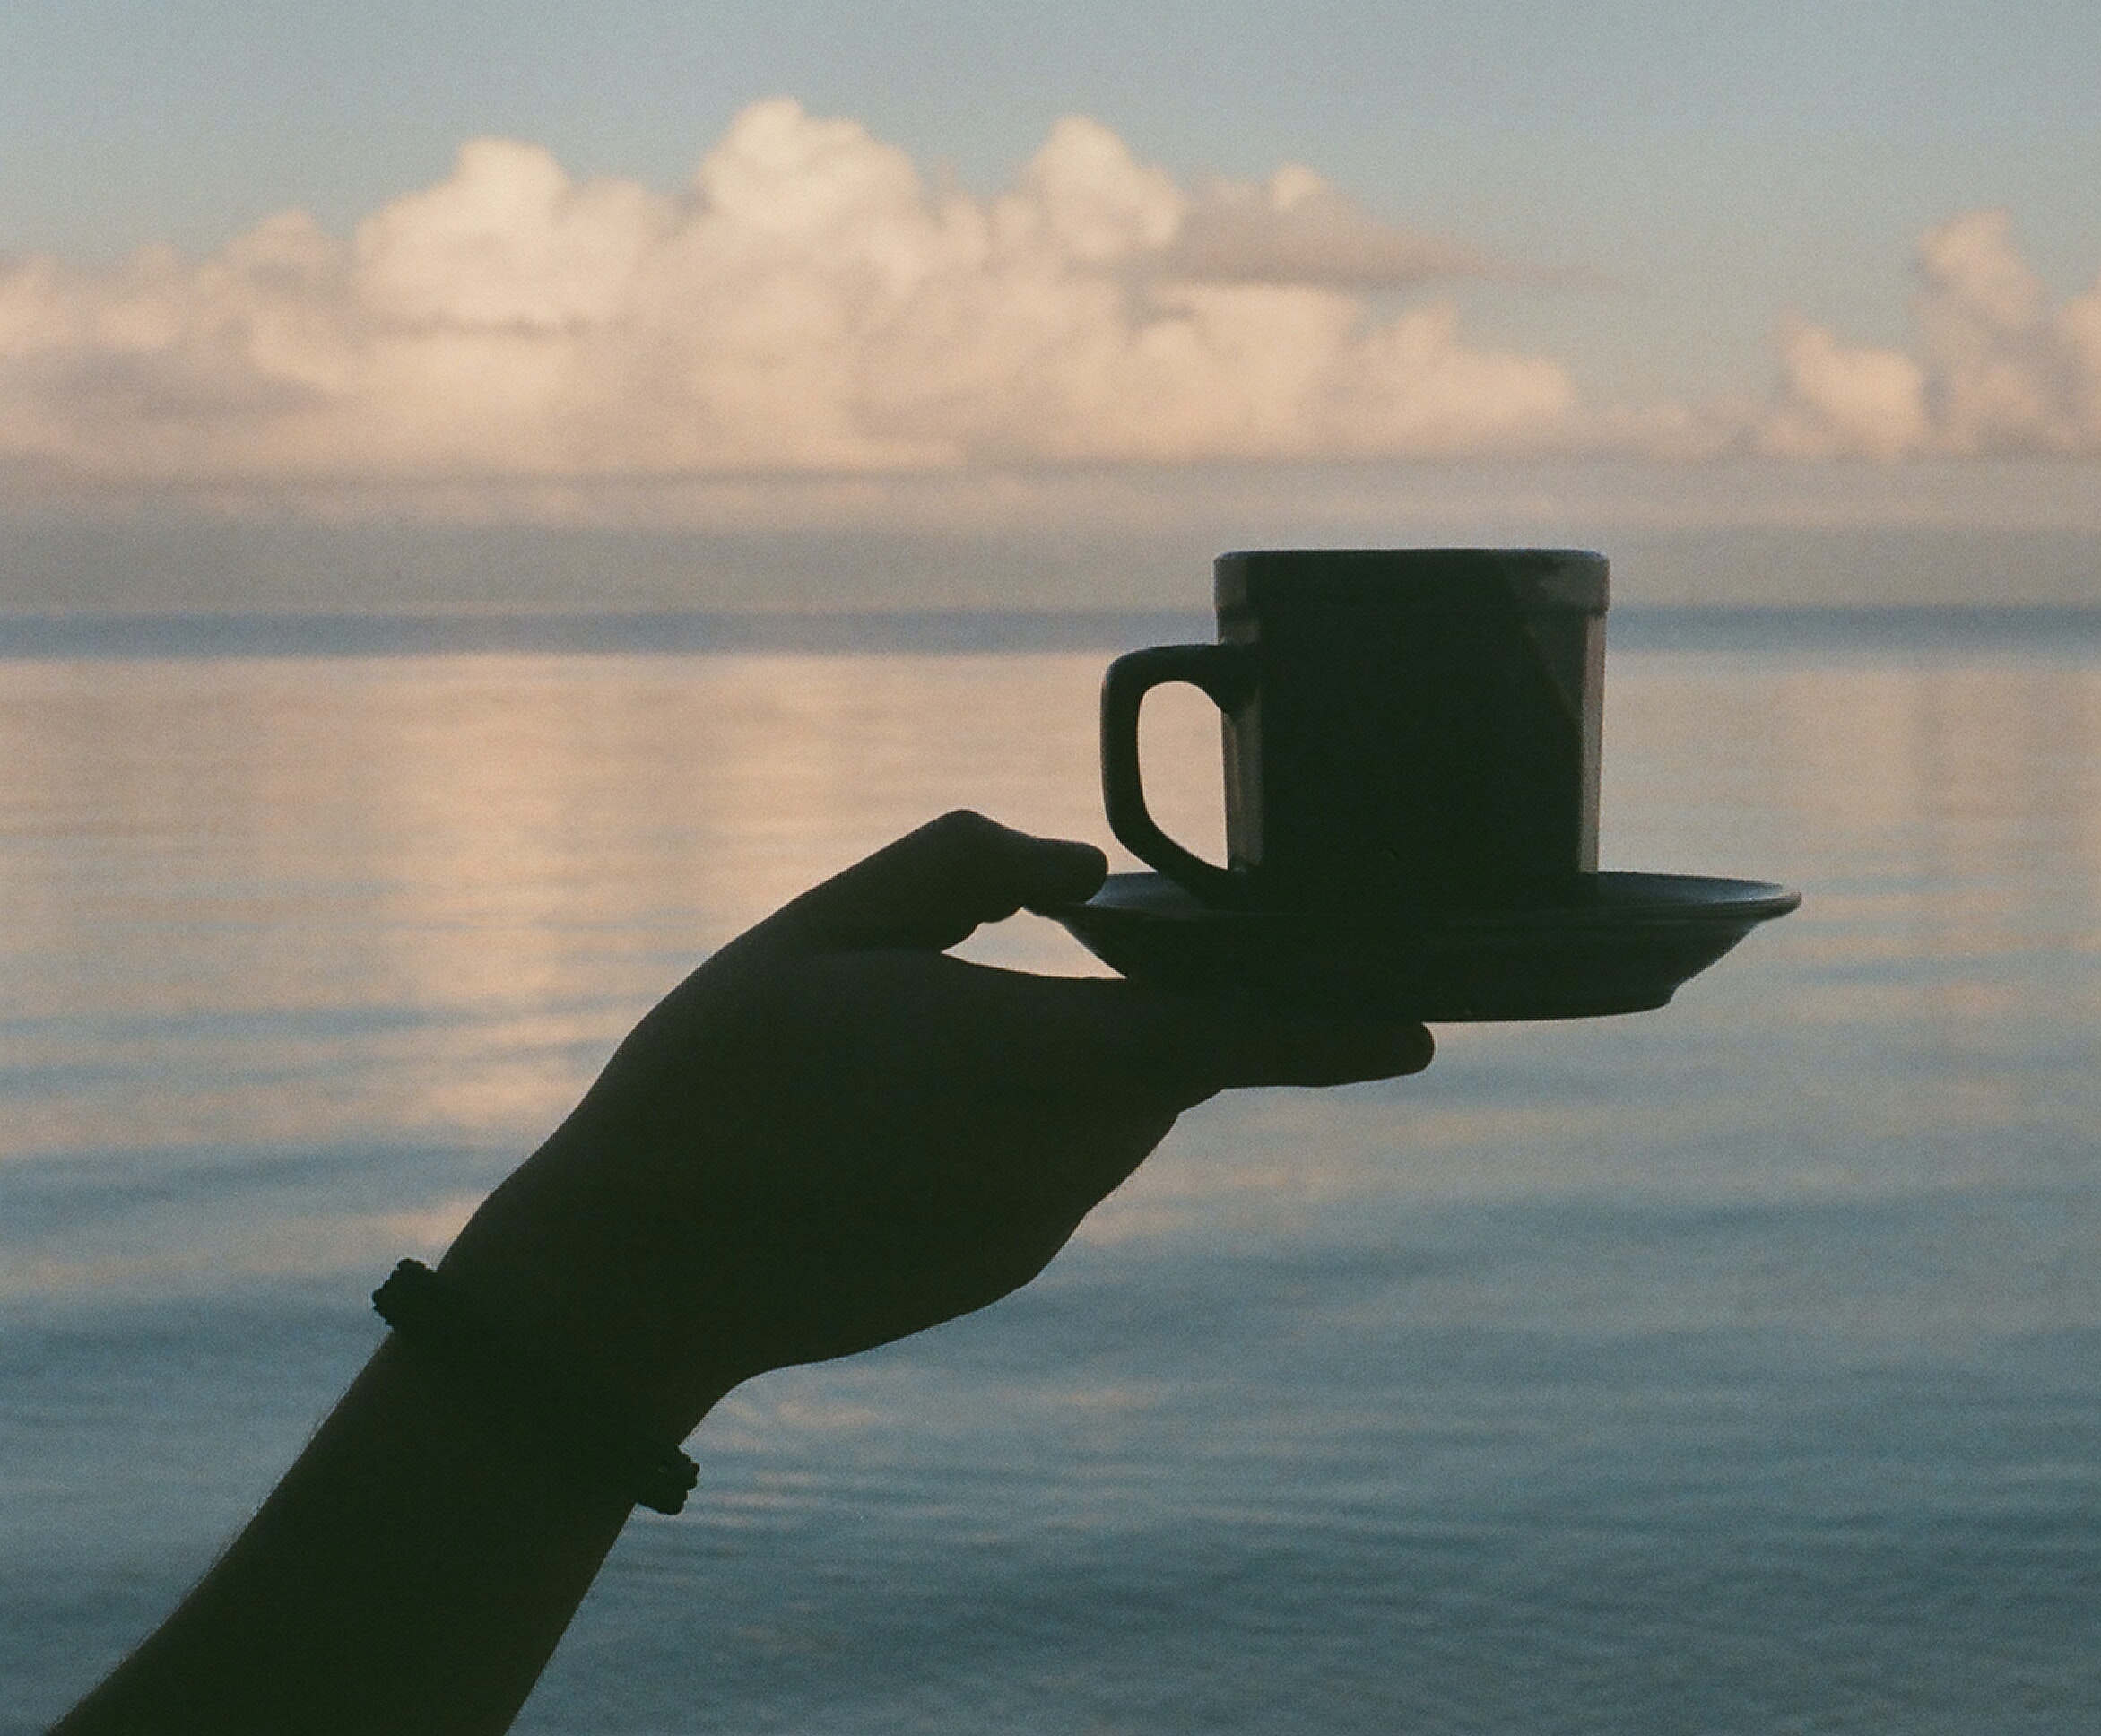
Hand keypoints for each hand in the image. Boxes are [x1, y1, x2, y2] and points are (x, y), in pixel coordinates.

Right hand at [437, 811, 1431, 1439]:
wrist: (640, 1273)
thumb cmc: (721, 1079)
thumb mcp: (832, 925)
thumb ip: (968, 865)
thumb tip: (1082, 869)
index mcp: (1033, 1059)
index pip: (1233, 1037)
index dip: (1336, 1027)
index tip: (1421, 1027)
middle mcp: (1062, 1156)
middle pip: (1167, 1058)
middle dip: (1144, 1002)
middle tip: (1062, 954)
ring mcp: (1038, 1224)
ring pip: (1110, 1112)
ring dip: (1070, 1061)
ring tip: (924, 1040)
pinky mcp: (1007, 1263)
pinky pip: (1056, 1166)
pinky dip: (1023, 1122)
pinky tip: (907, 1114)